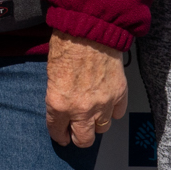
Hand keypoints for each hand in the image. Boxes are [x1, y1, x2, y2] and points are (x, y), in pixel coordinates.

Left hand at [46, 28, 126, 146]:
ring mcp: (103, 104)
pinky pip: (117, 114)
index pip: (58, 131)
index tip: (61, 136)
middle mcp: (81, 109)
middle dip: (78, 138)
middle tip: (76, 132)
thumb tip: (62, 110)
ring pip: (102, 129)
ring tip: (91, 116)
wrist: (90, 29)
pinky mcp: (119, 95)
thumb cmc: (66, 46)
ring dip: (96, 124)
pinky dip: (111, 111)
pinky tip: (105, 104)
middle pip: (84, 140)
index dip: (58, 135)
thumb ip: (57, 97)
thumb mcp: (51, 75)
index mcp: (59, 104)